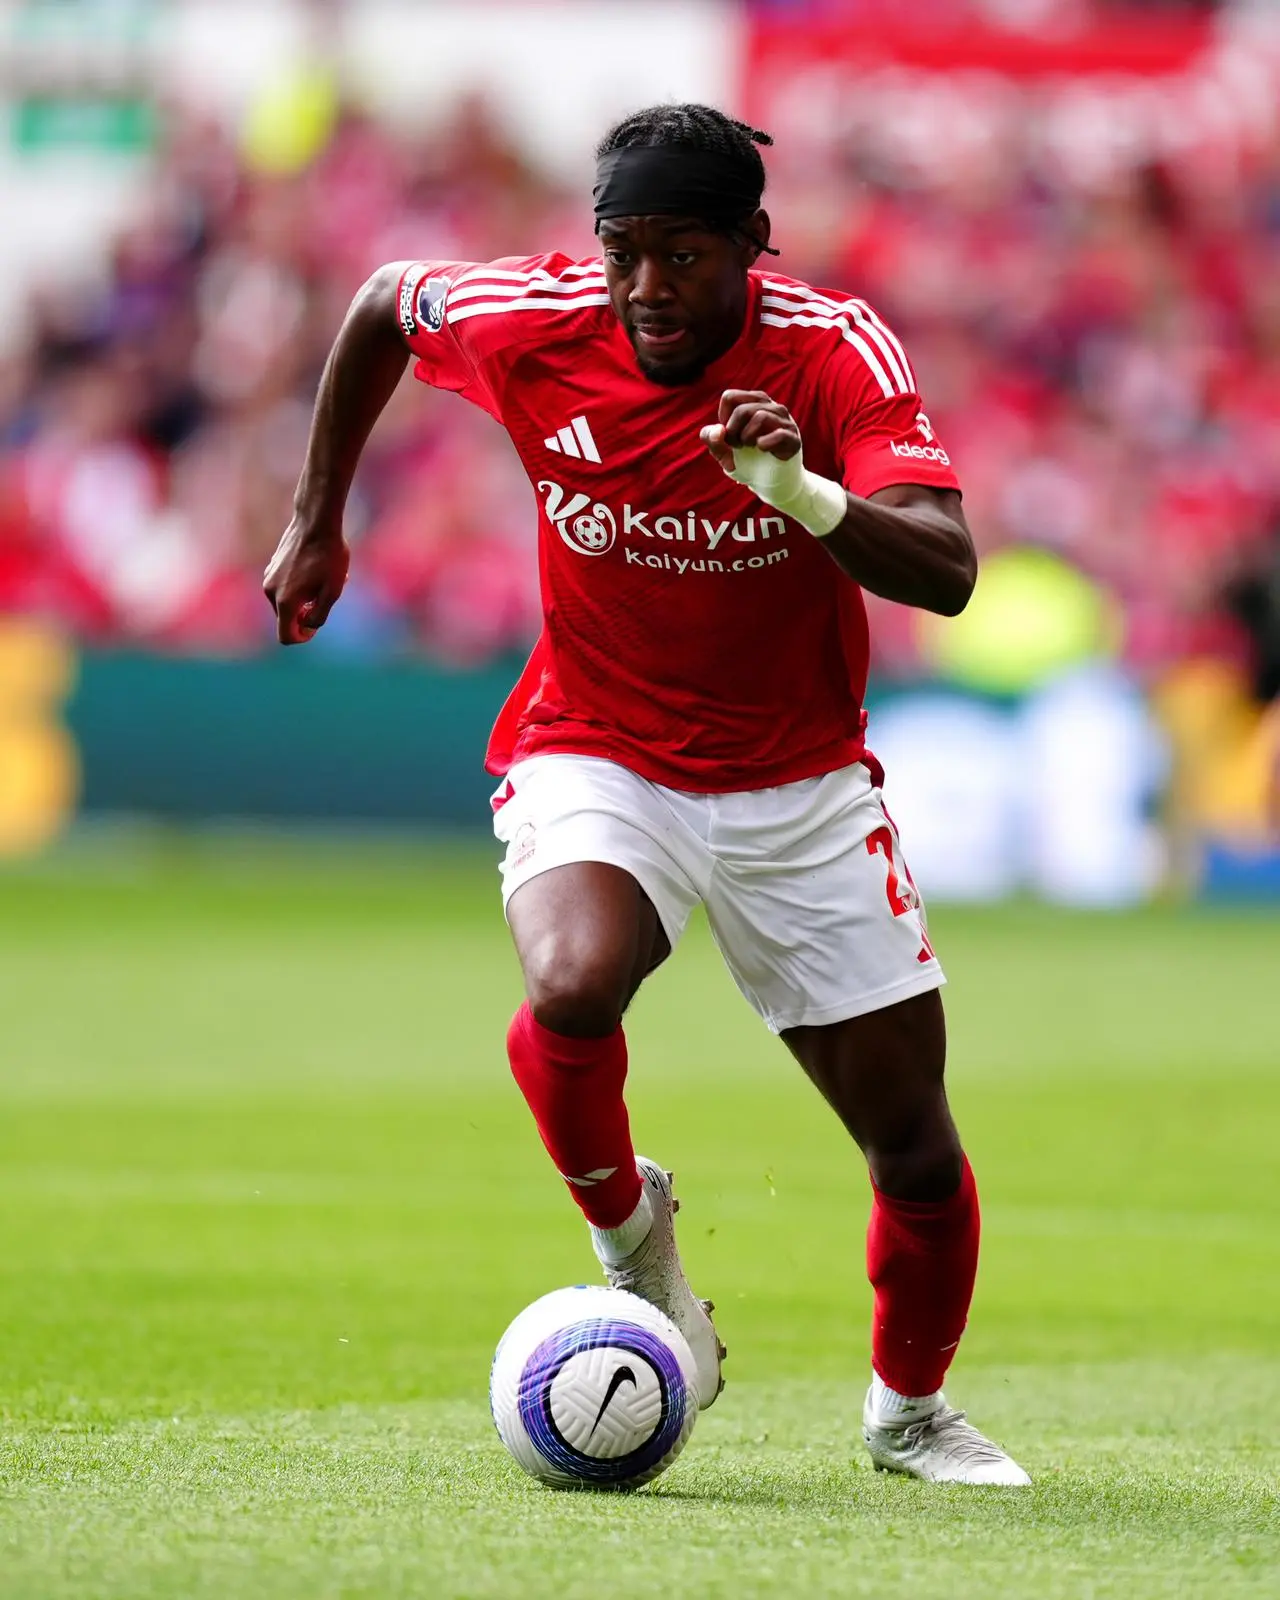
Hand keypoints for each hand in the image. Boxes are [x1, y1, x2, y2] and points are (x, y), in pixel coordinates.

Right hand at [263, 518, 349, 645]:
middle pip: (286, 619)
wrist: (315, 521)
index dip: (302, 637)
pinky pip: (283, 587)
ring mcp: (268, 578)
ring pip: (286, 602)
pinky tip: (315, 570)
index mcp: (285, 601)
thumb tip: (307, 626)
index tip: (316, 626)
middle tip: (325, 597)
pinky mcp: (271, 567)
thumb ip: (319, 615)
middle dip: (304, 615)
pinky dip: (298, 587)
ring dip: (303, 600)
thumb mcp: (333, 591)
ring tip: (324, 582)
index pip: (286, 636)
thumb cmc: (329, 556)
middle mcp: (271, 592)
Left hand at [700, 389, 801, 470]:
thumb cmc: (746, 462)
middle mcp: (771, 407)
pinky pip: (779, 434)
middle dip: (733, 432)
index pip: (729, 397)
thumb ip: (712, 440)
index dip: (723, 419)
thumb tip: (719, 430)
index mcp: (754, 402)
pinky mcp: (793, 440)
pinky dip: (764, 444)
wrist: (769, 483)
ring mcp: (785, 422)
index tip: (729, 434)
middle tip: (738, 446)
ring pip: (760, 417)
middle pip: (741, 410)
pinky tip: (762, 449)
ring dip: (747, 437)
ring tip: (750, 447)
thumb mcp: (723, 452)